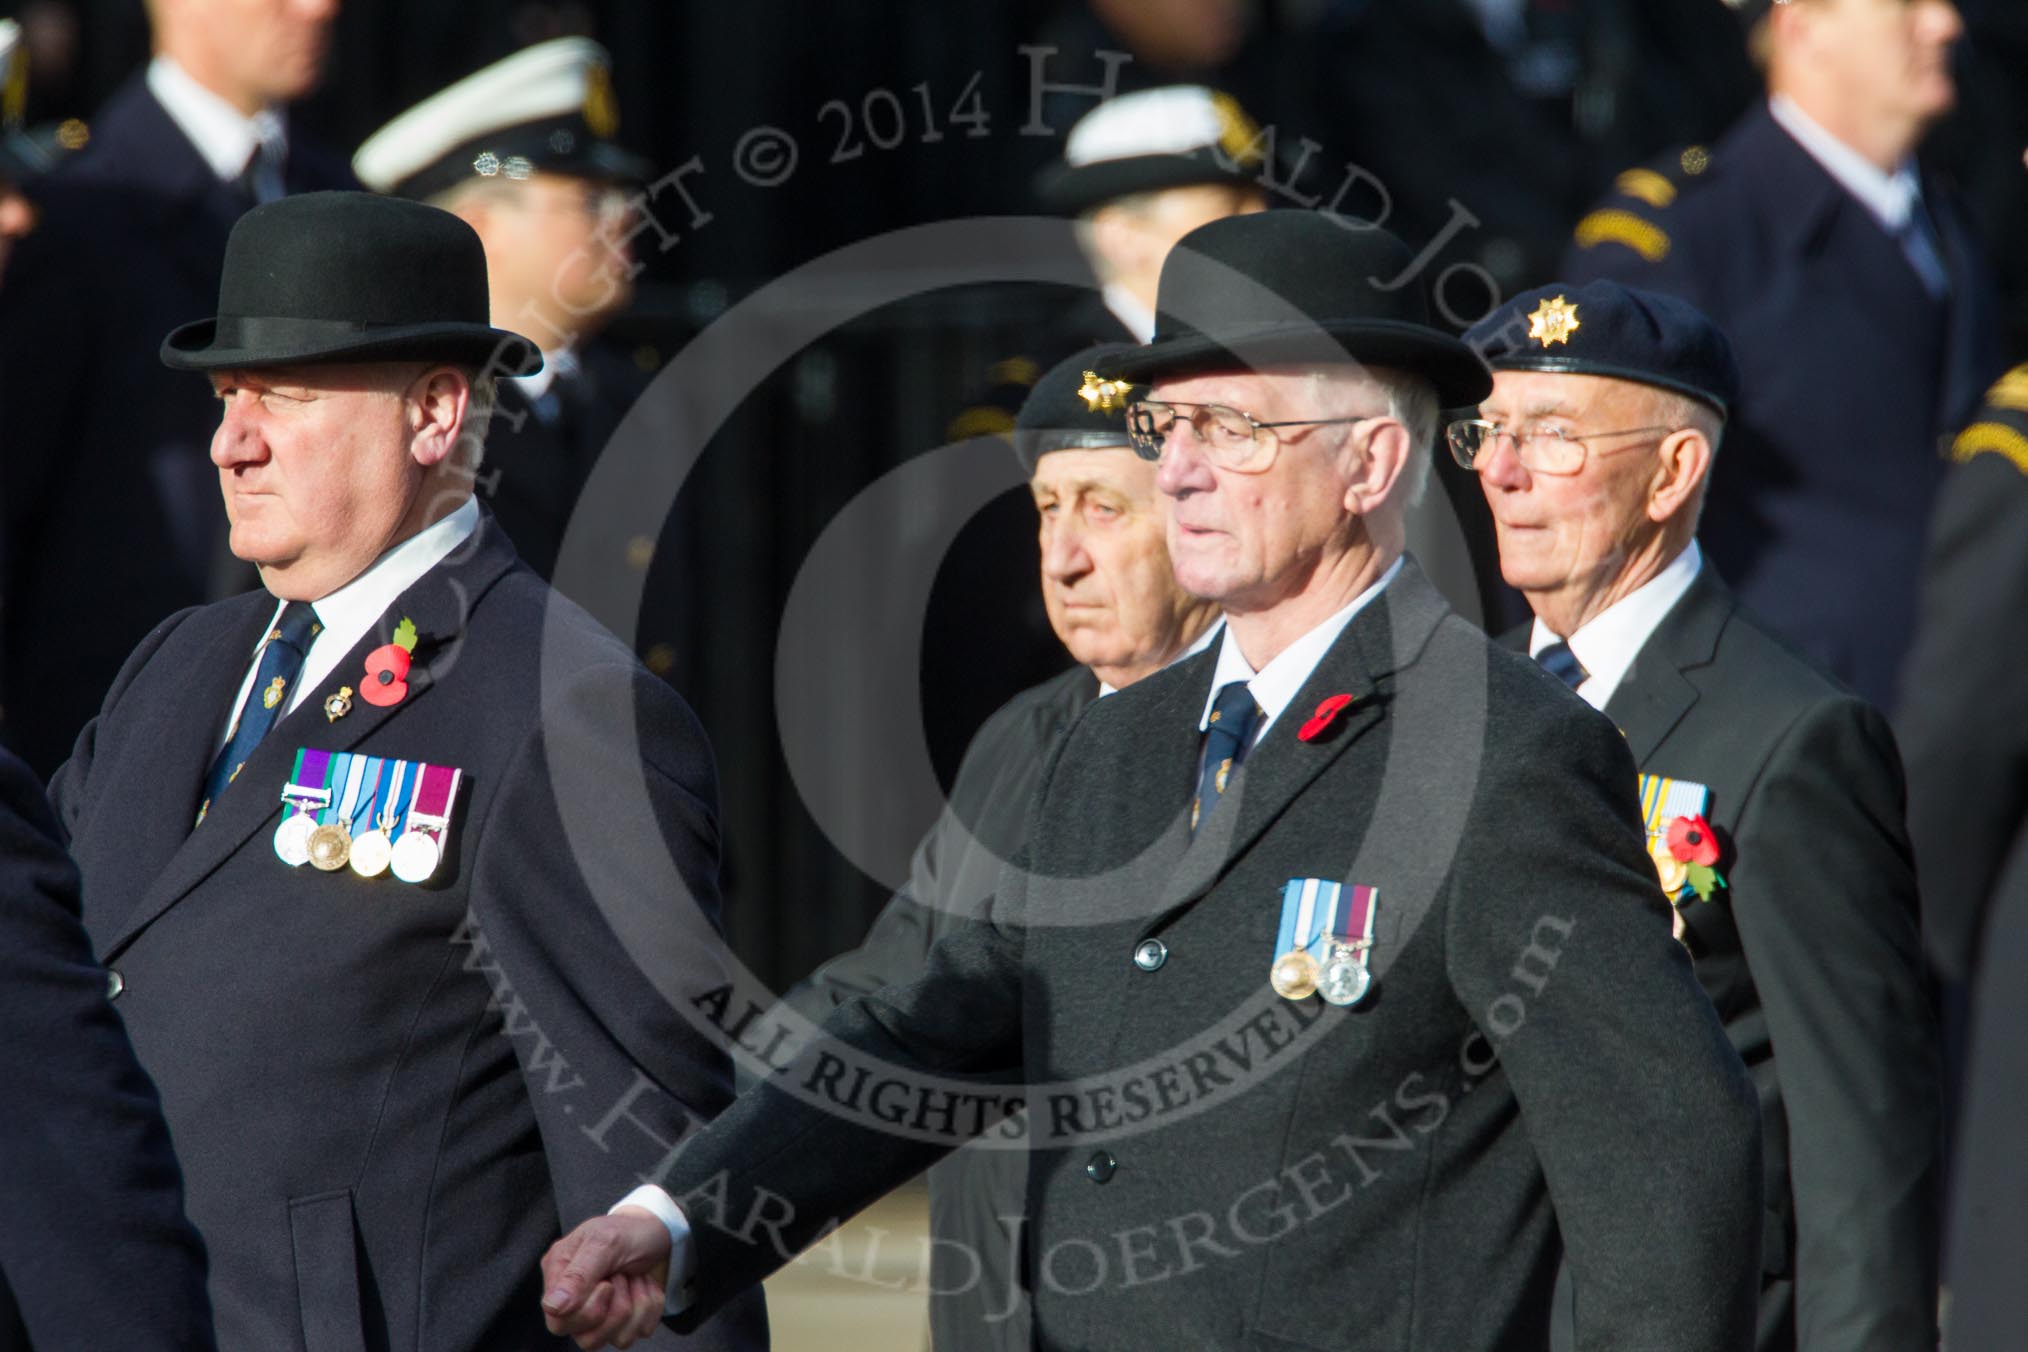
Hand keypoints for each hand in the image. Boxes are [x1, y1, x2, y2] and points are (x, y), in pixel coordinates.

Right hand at [541, 1206, 672, 1348]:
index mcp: (559, 1277)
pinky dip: (651, 1306)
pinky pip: (640, 1332)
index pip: (558, 1321)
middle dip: (617, 1308)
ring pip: (618, 1340)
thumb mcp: (604, 1242)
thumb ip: (578, 1274)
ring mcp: (600, 1316)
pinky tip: (644, 1285)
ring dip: (638, 1304)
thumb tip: (552, 1306)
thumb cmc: (625, 1232)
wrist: (656, 1232)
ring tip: (634, 1277)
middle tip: (622, 1276)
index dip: (588, 1310)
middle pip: (586, 1339)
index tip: (608, 1283)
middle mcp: (575, 1302)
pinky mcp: (625, 1321)